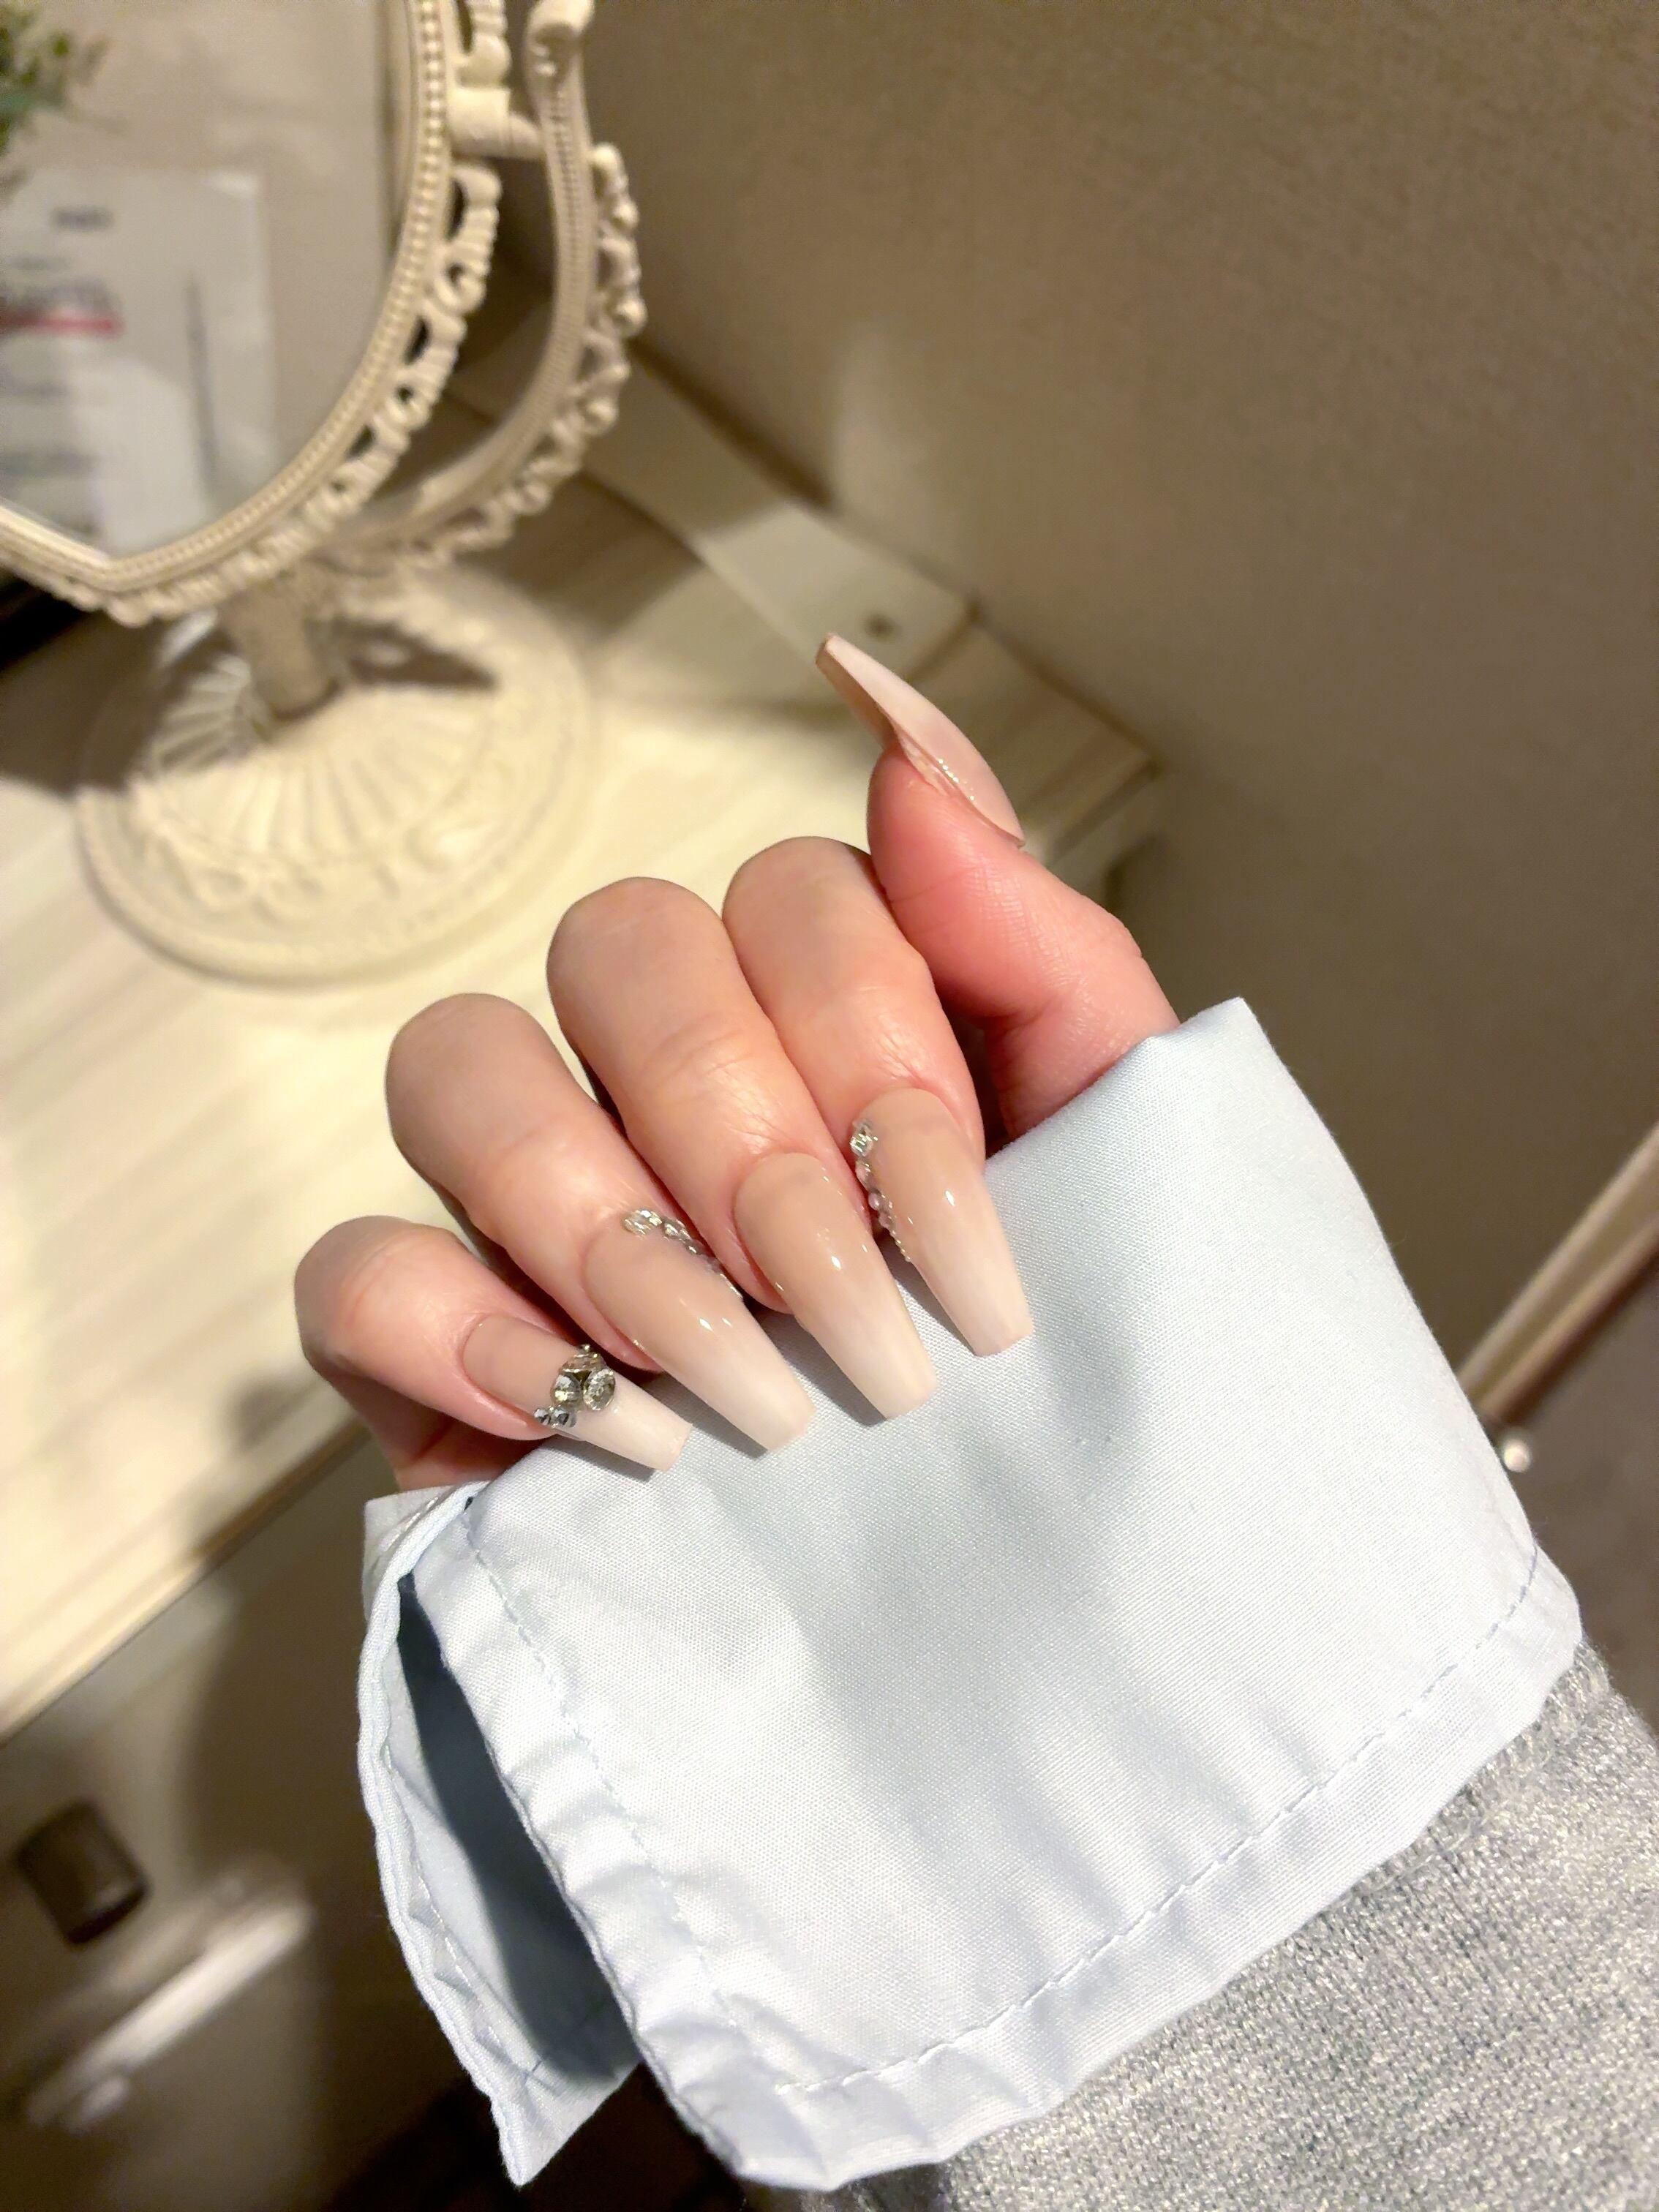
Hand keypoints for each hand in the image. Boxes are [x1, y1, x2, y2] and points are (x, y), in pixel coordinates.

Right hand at [295, 640, 1175, 1486]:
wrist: (1008, 1613)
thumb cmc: (1061, 1365)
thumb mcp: (1106, 1162)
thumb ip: (1028, 945)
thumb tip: (893, 717)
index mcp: (822, 1002)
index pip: (793, 898)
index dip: (874, 1054)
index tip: (970, 1258)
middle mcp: (659, 1063)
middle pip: (616, 950)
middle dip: (746, 1148)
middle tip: (859, 1334)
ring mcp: (530, 1191)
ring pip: (458, 1064)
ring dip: (603, 1226)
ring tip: (747, 1398)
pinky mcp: (435, 1344)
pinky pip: (354, 1267)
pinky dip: (467, 1334)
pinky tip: (610, 1433)